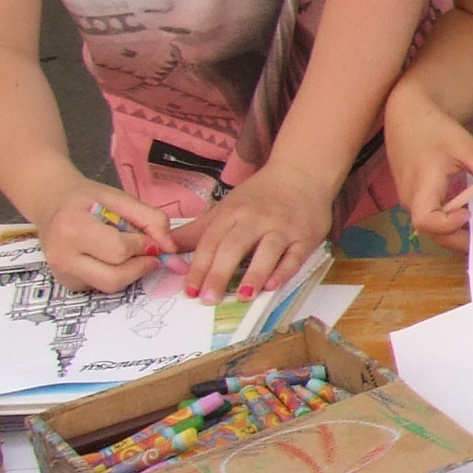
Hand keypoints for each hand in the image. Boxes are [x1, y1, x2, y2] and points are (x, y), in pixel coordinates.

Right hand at [36, 182, 174, 293]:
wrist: (51, 203)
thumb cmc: (86, 199)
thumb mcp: (120, 198)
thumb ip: (151, 219)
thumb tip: (170, 248)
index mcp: (72, 229)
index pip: (118, 251)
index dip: (142, 246)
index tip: (149, 238)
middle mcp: (62, 257)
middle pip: (114, 278)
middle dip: (139, 266)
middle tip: (148, 252)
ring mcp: (62, 274)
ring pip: (110, 286)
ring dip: (130, 272)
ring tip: (130, 252)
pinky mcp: (68, 284)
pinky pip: (101, 286)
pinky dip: (116, 274)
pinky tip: (112, 257)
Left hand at [184, 162, 335, 302]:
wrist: (302, 173)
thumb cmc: (260, 196)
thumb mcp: (226, 208)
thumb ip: (198, 231)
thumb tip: (166, 248)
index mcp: (232, 212)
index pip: (210, 242)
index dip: (199, 267)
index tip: (190, 290)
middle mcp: (256, 219)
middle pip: (234, 247)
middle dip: (219, 273)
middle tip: (208, 299)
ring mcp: (282, 228)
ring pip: (267, 252)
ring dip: (254, 275)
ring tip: (241, 297)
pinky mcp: (305, 237)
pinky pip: (295, 256)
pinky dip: (284, 271)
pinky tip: (272, 285)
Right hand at [385, 89, 472, 245]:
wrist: (407, 116)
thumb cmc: (434, 129)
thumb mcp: (467, 148)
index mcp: (422, 184)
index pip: (426, 220)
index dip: (447, 225)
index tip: (468, 215)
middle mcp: (411, 198)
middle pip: (432, 232)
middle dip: (461, 239)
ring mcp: (410, 200)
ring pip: (432, 228)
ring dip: (457, 232)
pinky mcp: (414, 198)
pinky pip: (432, 217)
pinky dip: (450, 221)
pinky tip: (471, 214)